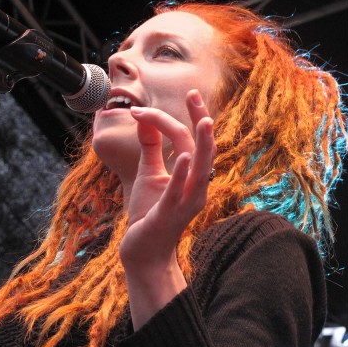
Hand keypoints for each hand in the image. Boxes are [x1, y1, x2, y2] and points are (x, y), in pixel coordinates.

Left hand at [120, 90, 215, 327]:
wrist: (143, 251)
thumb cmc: (149, 213)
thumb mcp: (149, 174)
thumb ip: (151, 148)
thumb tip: (145, 120)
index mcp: (191, 176)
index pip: (189, 141)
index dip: (174, 120)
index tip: (145, 108)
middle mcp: (196, 188)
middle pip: (203, 150)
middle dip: (201, 121)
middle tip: (194, 95)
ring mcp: (186, 202)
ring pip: (200, 170)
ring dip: (202, 146)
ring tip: (203, 120)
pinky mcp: (170, 215)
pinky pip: (178, 193)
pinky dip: (181, 174)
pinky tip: (182, 157)